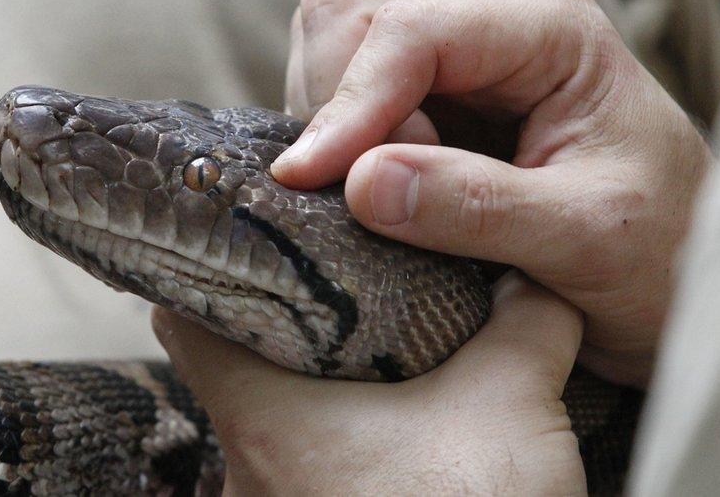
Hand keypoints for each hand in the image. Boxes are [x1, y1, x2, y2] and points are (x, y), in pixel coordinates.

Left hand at [154, 272, 586, 494]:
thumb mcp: (511, 410)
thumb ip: (524, 327)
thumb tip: (536, 283)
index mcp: (260, 418)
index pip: (183, 320)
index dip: (209, 273)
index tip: (249, 246)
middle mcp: (242, 474)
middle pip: (232, 375)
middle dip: (287, 337)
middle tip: (338, 296)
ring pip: (271, 435)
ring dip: (317, 404)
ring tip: (377, 365)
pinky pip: (300, 483)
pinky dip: (336, 457)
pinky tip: (395, 446)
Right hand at [275, 0, 711, 385]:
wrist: (666, 285)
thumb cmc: (655, 254)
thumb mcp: (587, 237)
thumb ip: (476, 206)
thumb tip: (362, 183)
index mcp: (546, 33)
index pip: (411, 32)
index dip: (350, 103)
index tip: (309, 179)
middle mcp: (490, 34)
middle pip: (352, 18)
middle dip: (337, 106)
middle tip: (378, 193)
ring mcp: (452, 68)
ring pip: (333, 51)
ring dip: (335, 128)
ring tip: (394, 201)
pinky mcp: (425, 109)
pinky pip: (341, 101)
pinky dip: (338, 148)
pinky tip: (383, 196)